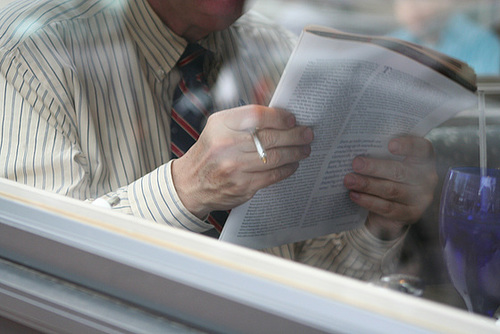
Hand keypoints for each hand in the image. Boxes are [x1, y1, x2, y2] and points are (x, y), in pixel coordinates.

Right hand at [172, 104, 312, 218]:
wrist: (191, 183)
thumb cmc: (210, 151)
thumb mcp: (220, 126)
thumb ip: (246, 113)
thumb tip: (272, 94)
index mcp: (221, 125)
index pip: (257, 115)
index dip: (279, 116)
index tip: (292, 119)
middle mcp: (226, 145)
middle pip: (270, 137)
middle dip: (295, 135)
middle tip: (307, 134)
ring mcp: (234, 167)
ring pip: (275, 158)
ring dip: (295, 153)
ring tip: (304, 149)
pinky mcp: (242, 186)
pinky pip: (272, 176)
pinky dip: (286, 169)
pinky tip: (292, 164)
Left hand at [343, 136, 437, 239]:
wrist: (392, 208)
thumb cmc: (388, 176)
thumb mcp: (388, 163)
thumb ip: (380, 155)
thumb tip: (356, 151)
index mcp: (424, 159)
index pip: (421, 148)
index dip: (408, 145)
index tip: (390, 144)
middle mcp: (427, 178)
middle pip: (401, 171)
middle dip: (375, 167)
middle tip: (355, 164)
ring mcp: (421, 198)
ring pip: (392, 190)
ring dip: (368, 185)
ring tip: (349, 180)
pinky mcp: (411, 215)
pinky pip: (387, 208)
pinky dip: (369, 201)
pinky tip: (354, 195)